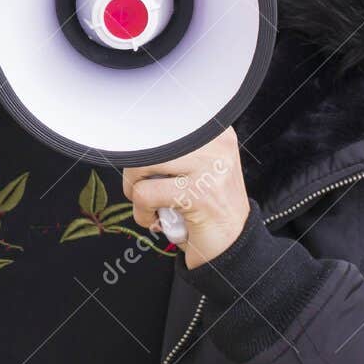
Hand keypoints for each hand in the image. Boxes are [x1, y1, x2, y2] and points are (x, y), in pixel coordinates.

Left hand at [122, 128, 250, 268]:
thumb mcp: (195, 166)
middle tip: (147, 188)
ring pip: (142, 164)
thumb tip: (131, 139)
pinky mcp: (199, 194)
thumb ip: (171, 148)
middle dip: (136, 170)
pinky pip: (145, 195)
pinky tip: (158, 221)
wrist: (233, 245)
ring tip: (152, 204)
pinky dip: (142, 214)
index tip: (147, 163)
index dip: (145, 142)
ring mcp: (209, 167)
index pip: (162, 118)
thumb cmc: (206, 206)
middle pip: (148, 139)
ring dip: (136, 191)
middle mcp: (216, 142)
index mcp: (214, 129)